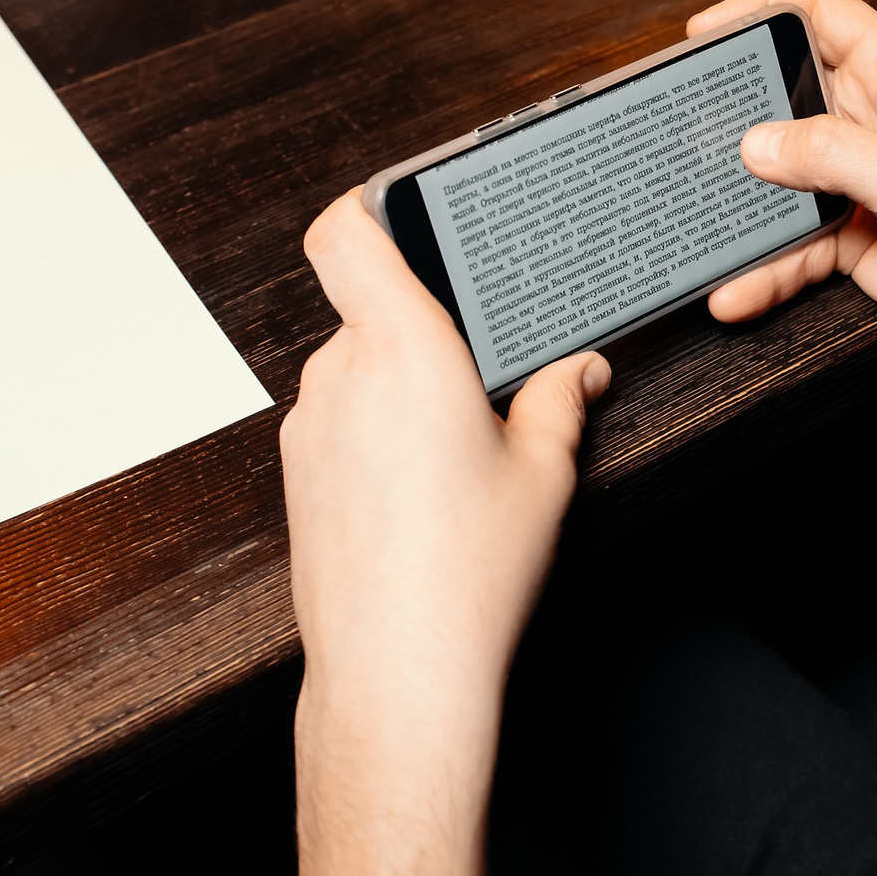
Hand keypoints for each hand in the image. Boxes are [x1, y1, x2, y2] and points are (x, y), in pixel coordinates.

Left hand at [283, 189, 608, 875]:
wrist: (396, 671)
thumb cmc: (468, 573)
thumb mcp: (543, 474)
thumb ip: (562, 400)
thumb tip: (580, 370)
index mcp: (403, 350)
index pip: (346, 233)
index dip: (366, 204)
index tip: (401, 204)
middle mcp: (342, 375)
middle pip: (369, 307)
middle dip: (425, 331)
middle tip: (481, 380)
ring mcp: (308, 426)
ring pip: (355, 369)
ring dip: (400, 387)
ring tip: (457, 452)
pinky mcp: (295, 472)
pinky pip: (338, 420)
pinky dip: (376, 432)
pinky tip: (421, 489)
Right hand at [699, 0, 876, 384]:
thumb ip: (835, 155)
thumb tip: (755, 142)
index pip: (825, 16)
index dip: (762, 11)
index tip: (703, 33)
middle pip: (786, 96)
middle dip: (732, 113)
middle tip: (677, 132)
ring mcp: (861, 184)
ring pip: (778, 179)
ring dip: (739, 203)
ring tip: (695, 222)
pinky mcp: (853, 240)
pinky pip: (790, 246)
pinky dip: (761, 269)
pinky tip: (735, 290)